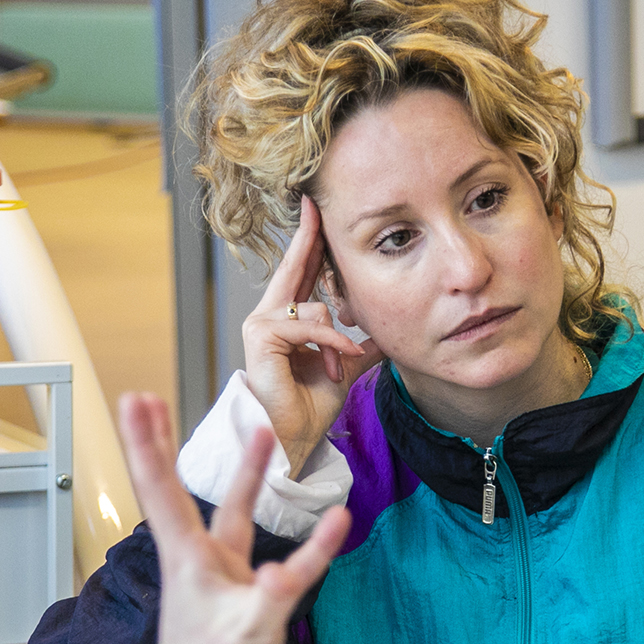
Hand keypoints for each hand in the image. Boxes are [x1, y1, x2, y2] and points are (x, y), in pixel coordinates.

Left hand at [118, 392, 349, 643]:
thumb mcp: (248, 636)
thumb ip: (272, 599)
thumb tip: (287, 573)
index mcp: (189, 563)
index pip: (162, 491)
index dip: (148, 444)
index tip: (137, 400)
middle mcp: (199, 563)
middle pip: (180, 492)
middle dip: (165, 445)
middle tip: (148, 400)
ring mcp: (220, 581)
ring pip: (233, 516)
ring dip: (247, 478)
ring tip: (262, 437)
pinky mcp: (242, 600)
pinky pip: (274, 559)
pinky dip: (301, 542)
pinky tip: (329, 526)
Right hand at [242, 194, 378, 477]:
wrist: (293, 436)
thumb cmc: (309, 407)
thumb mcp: (344, 369)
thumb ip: (359, 348)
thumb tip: (382, 337)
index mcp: (287, 320)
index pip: (302, 273)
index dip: (310, 244)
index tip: (316, 213)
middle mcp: (269, 315)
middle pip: (295, 268)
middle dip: (308, 238)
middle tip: (315, 206)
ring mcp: (261, 323)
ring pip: (314, 308)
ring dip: (335, 342)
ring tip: (339, 368)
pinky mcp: (261, 336)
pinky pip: (309, 327)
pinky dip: (331, 344)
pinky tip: (340, 364)